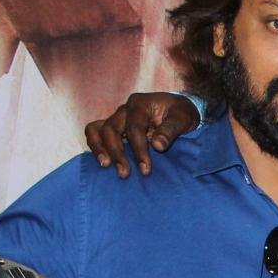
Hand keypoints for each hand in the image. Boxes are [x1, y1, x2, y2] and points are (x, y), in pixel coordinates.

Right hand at [83, 93, 200, 177]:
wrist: (177, 112)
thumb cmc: (180, 114)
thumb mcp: (183, 118)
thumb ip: (171, 130)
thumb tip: (157, 145)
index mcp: (139, 104)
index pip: (134, 128)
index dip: (138, 150)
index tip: (146, 170)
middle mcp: (124, 110)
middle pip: (111, 129)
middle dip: (117, 153)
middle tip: (124, 173)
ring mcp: (116, 118)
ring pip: (97, 130)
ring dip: (99, 149)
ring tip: (105, 166)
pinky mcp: (112, 127)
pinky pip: (94, 132)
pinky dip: (95, 145)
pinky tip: (102, 161)